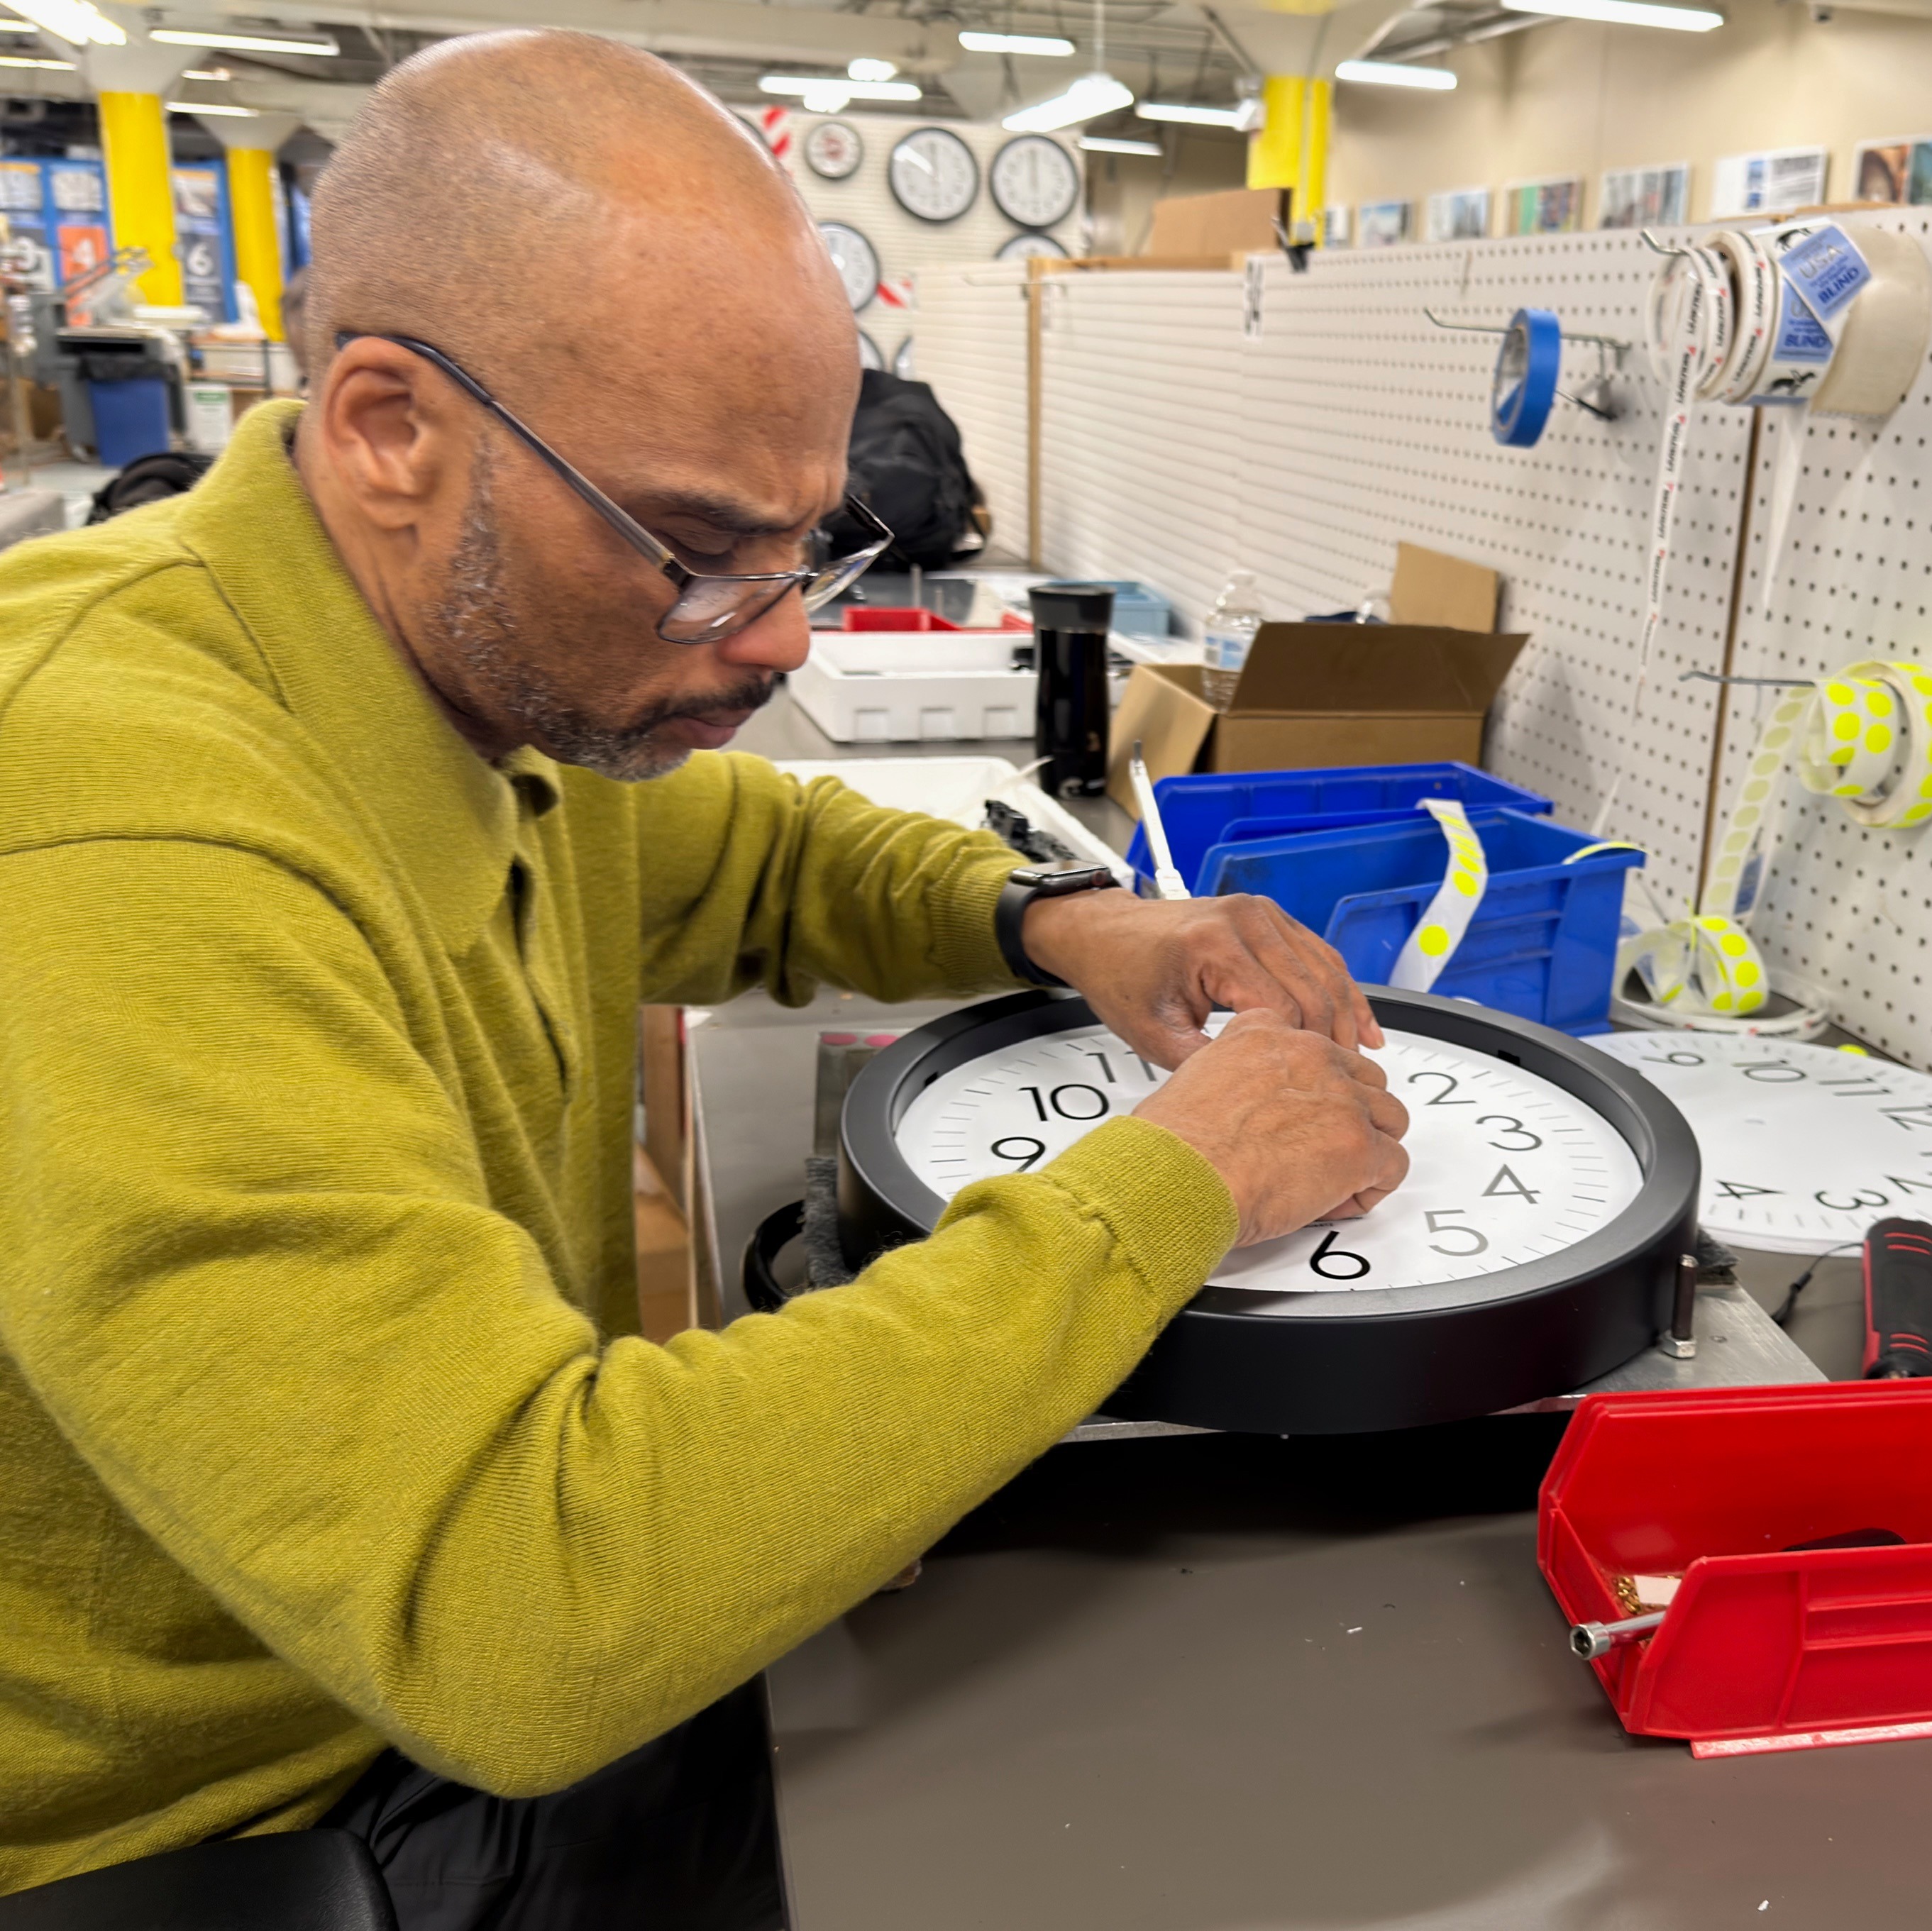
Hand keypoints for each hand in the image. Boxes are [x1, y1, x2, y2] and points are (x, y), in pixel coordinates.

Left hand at [1022, 887, 1382, 1067]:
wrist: (1106, 936)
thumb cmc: (1122, 976)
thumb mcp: (1154, 1034)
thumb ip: (1206, 1064)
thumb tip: (1253, 1097)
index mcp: (1213, 944)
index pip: (1281, 1009)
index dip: (1299, 1055)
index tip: (1308, 1090)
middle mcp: (1244, 920)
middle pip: (1313, 989)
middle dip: (1331, 1041)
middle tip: (1343, 1085)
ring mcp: (1261, 914)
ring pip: (1326, 970)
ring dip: (1348, 1015)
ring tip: (1360, 1061)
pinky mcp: (1270, 918)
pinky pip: (1319, 955)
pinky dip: (1343, 989)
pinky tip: (1360, 1021)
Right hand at [1132, 1010, 1409, 1245]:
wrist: (1179, 1176)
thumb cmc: (1175, 1145)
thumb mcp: (1194, 1077)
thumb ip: (1231, 1076)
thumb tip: (1236, 1106)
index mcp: (1265, 1033)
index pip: (1317, 1046)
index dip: (1315, 1086)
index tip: (1303, 1111)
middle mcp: (1309, 1056)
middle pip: (1363, 1078)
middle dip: (1350, 1115)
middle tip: (1321, 1148)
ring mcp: (1340, 1099)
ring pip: (1389, 1117)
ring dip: (1367, 1148)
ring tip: (1333, 1177)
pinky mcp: (1358, 1145)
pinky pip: (1393, 1165)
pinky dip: (1371, 1189)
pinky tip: (1337, 1199)